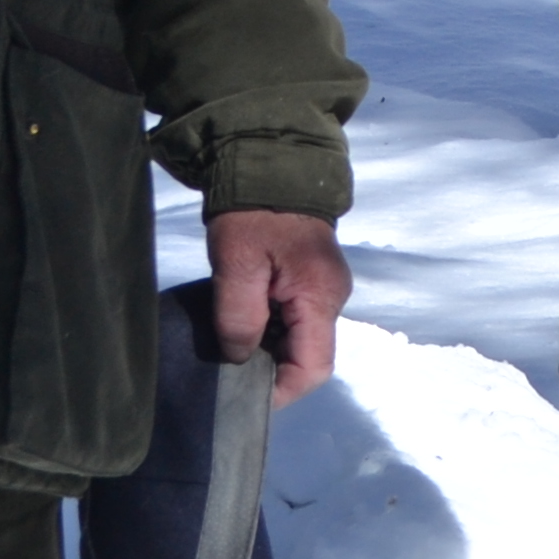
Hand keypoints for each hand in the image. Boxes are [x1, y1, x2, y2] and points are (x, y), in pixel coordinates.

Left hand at [206, 208, 350, 404]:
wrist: (271, 164)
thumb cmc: (253, 216)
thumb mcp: (236, 264)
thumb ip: (239, 318)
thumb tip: (240, 358)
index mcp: (321, 298)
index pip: (312, 368)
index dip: (279, 390)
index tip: (240, 394)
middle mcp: (332, 297)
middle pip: (308, 356)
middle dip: (269, 370)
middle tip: (226, 367)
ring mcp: (324, 287)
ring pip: (299, 339)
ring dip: (266, 348)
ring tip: (229, 344)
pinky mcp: (311, 278)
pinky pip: (294, 319)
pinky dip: (268, 329)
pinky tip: (241, 321)